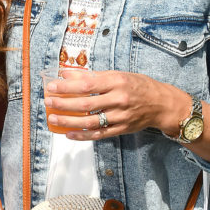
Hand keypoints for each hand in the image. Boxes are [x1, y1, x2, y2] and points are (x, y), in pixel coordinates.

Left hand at [44, 69, 182, 139]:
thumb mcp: (118, 75)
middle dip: (64, 103)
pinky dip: (82, 135)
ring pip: (90, 121)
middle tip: (48, 102)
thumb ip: (93, 76)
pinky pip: (98, 134)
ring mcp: (120, 117)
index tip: (52, 86)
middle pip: (86, 103)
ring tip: (53, 118)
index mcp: (117, 82)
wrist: (161, 104)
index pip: (87, 85)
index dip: (67, 86)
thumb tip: (67, 74)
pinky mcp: (121, 129)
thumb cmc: (138, 86)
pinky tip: (68, 134)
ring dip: (69, 121)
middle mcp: (118, 99)